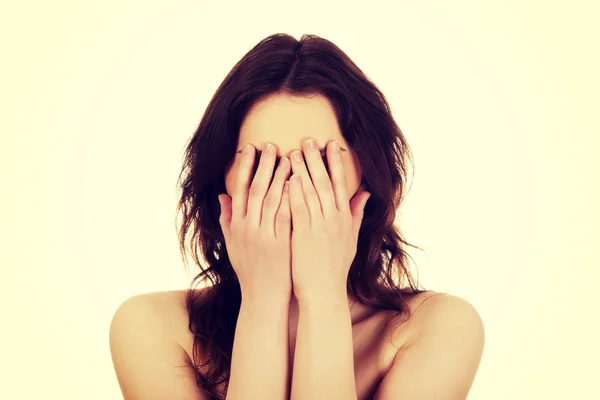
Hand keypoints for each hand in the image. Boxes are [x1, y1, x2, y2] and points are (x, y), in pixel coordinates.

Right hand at [218, 142, 292, 301]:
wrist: (263, 297)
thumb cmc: (250, 270)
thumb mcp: (233, 244)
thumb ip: (227, 219)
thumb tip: (221, 196)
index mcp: (236, 225)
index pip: (238, 189)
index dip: (244, 167)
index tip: (250, 148)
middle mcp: (247, 228)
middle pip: (254, 189)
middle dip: (262, 165)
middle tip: (270, 144)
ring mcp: (263, 235)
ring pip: (270, 199)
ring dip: (279, 176)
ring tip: (288, 157)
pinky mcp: (280, 243)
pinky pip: (285, 216)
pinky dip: (290, 198)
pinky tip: (298, 183)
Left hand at [288, 138, 370, 300]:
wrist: (323, 292)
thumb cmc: (334, 268)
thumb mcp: (351, 239)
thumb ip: (356, 214)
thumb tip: (364, 193)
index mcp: (344, 219)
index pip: (340, 184)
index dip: (336, 163)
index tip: (331, 144)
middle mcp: (333, 220)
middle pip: (325, 182)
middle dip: (317, 159)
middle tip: (308, 139)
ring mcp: (319, 227)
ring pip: (311, 192)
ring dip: (302, 170)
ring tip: (294, 151)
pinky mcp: (304, 235)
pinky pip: (299, 209)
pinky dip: (294, 192)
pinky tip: (288, 177)